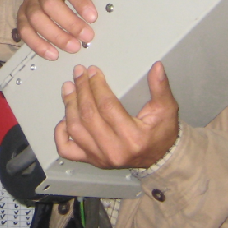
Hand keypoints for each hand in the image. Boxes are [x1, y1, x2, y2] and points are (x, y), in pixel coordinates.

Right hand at [17, 0, 97, 60]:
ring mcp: (30, 0)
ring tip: (73, 48)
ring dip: (55, 35)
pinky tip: (53, 54)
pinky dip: (38, 44)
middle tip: (87, 37)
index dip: (80, 0)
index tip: (93, 17)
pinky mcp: (22, 15)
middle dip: (69, 22)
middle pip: (50, 3)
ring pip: (36, 18)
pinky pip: (25, 30)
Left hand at [55, 62, 179, 169]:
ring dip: (69, 106)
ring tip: (68, 88)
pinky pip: (68, 150)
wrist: (159, 157)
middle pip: (89, 115)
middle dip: (82, 90)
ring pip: (76, 129)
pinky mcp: (92, 160)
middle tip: (78, 73)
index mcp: (132, 137)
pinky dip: (61, 134)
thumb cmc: (161, 133)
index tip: (93, 71)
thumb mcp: (166, 109)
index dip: (97, 86)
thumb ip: (160, 87)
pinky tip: (62, 119)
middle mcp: (114, 149)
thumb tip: (157, 67)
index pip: (107, 106)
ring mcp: (100, 157)